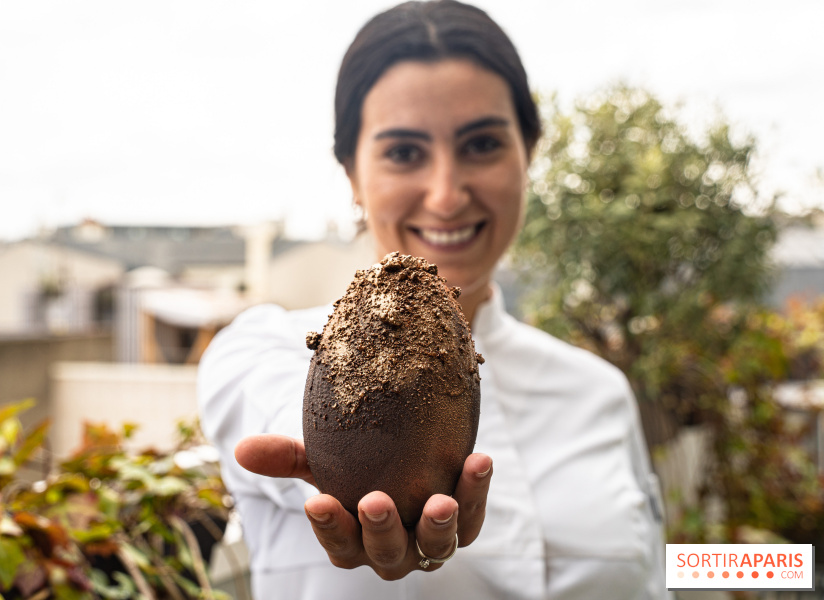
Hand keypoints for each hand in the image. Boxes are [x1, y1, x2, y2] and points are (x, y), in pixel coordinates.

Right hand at [234, 434, 491, 579]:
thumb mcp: (321, 462)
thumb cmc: (354, 469)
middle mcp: (391, 553)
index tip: (318, 502)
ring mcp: (429, 543)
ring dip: (440, 525)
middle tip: (375, 500)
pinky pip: (473, 515)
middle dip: (381, 530)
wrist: (401, 461)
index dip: (329, 528)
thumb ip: (288, 458)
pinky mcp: (463, 523)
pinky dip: (475, 491)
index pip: (338, 544)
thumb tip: (242, 449)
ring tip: (441, 500)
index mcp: (353, 543)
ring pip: (436, 547)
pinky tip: (477, 461)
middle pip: (386, 554)